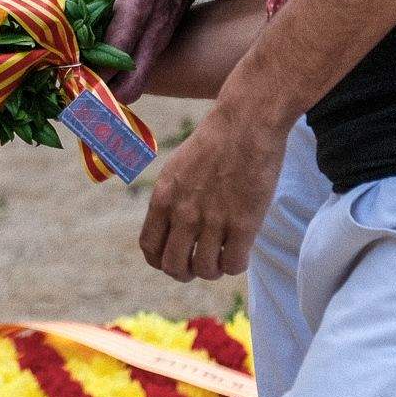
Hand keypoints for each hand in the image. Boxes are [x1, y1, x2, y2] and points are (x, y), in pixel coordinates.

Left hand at [62, 0, 210, 101]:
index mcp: (141, 1)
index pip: (117, 50)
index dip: (91, 69)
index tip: (64, 73)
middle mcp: (155, 26)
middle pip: (131, 82)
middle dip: (100, 92)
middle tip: (70, 87)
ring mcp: (162, 34)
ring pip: (139, 79)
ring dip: (110, 86)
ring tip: (78, 81)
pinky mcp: (163, 36)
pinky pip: (142, 66)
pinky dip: (121, 75)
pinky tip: (96, 65)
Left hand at [137, 103, 286, 281]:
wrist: (245, 124)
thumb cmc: (214, 143)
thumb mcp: (177, 169)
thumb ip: (171, 200)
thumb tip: (172, 229)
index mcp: (163, 198)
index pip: (150, 248)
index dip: (161, 261)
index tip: (176, 259)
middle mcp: (183, 212)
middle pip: (173, 266)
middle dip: (186, 272)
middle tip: (200, 263)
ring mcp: (213, 219)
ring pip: (205, 270)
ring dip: (214, 270)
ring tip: (222, 257)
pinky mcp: (244, 223)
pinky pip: (234, 264)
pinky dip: (235, 265)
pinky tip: (240, 250)